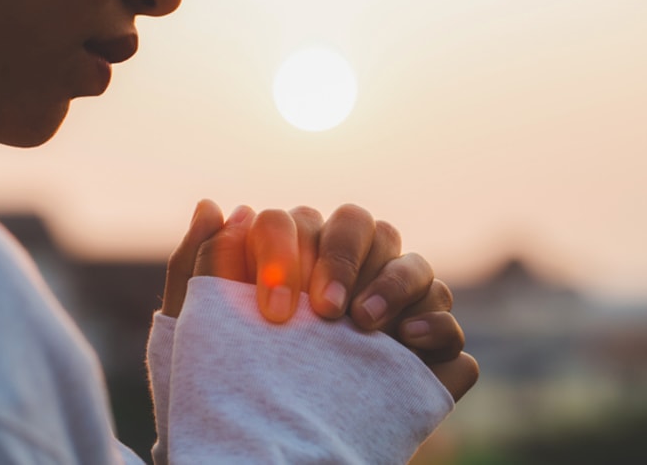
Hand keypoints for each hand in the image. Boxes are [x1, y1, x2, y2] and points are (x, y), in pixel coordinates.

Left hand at [162, 199, 478, 400]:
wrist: (268, 446)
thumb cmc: (231, 381)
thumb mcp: (202, 329)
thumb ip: (200, 264)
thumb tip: (215, 207)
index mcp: (297, 257)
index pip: (299, 222)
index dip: (288, 251)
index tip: (274, 309)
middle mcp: (347, 273)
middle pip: (361, 225)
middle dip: (343, 257)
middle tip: (323, 311)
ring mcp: (391, 306)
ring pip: (412, 262)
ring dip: (392, 283)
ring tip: (364, 325)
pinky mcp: (425, 348)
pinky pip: (446, 317)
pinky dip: (437, 322)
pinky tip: (410, 342)